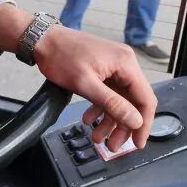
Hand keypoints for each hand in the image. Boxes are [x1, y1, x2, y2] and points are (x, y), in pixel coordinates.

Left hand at [33, 26, 157, 150]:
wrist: (41, 40)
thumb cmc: (61, 58)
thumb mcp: (86, 84)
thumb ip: (112, 104)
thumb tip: (136, 122)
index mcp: (126, 64)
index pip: (145, 99)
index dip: (144, 124)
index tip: (137, 144)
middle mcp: (125, 64)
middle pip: (132, 102)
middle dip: (123, 126)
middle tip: (112, 146)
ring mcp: (114, 66)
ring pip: (119, 100)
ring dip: (110, 120)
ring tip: (97, 138)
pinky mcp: (103, 70)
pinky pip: (108, 93)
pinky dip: (100, 108)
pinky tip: (89, 119)